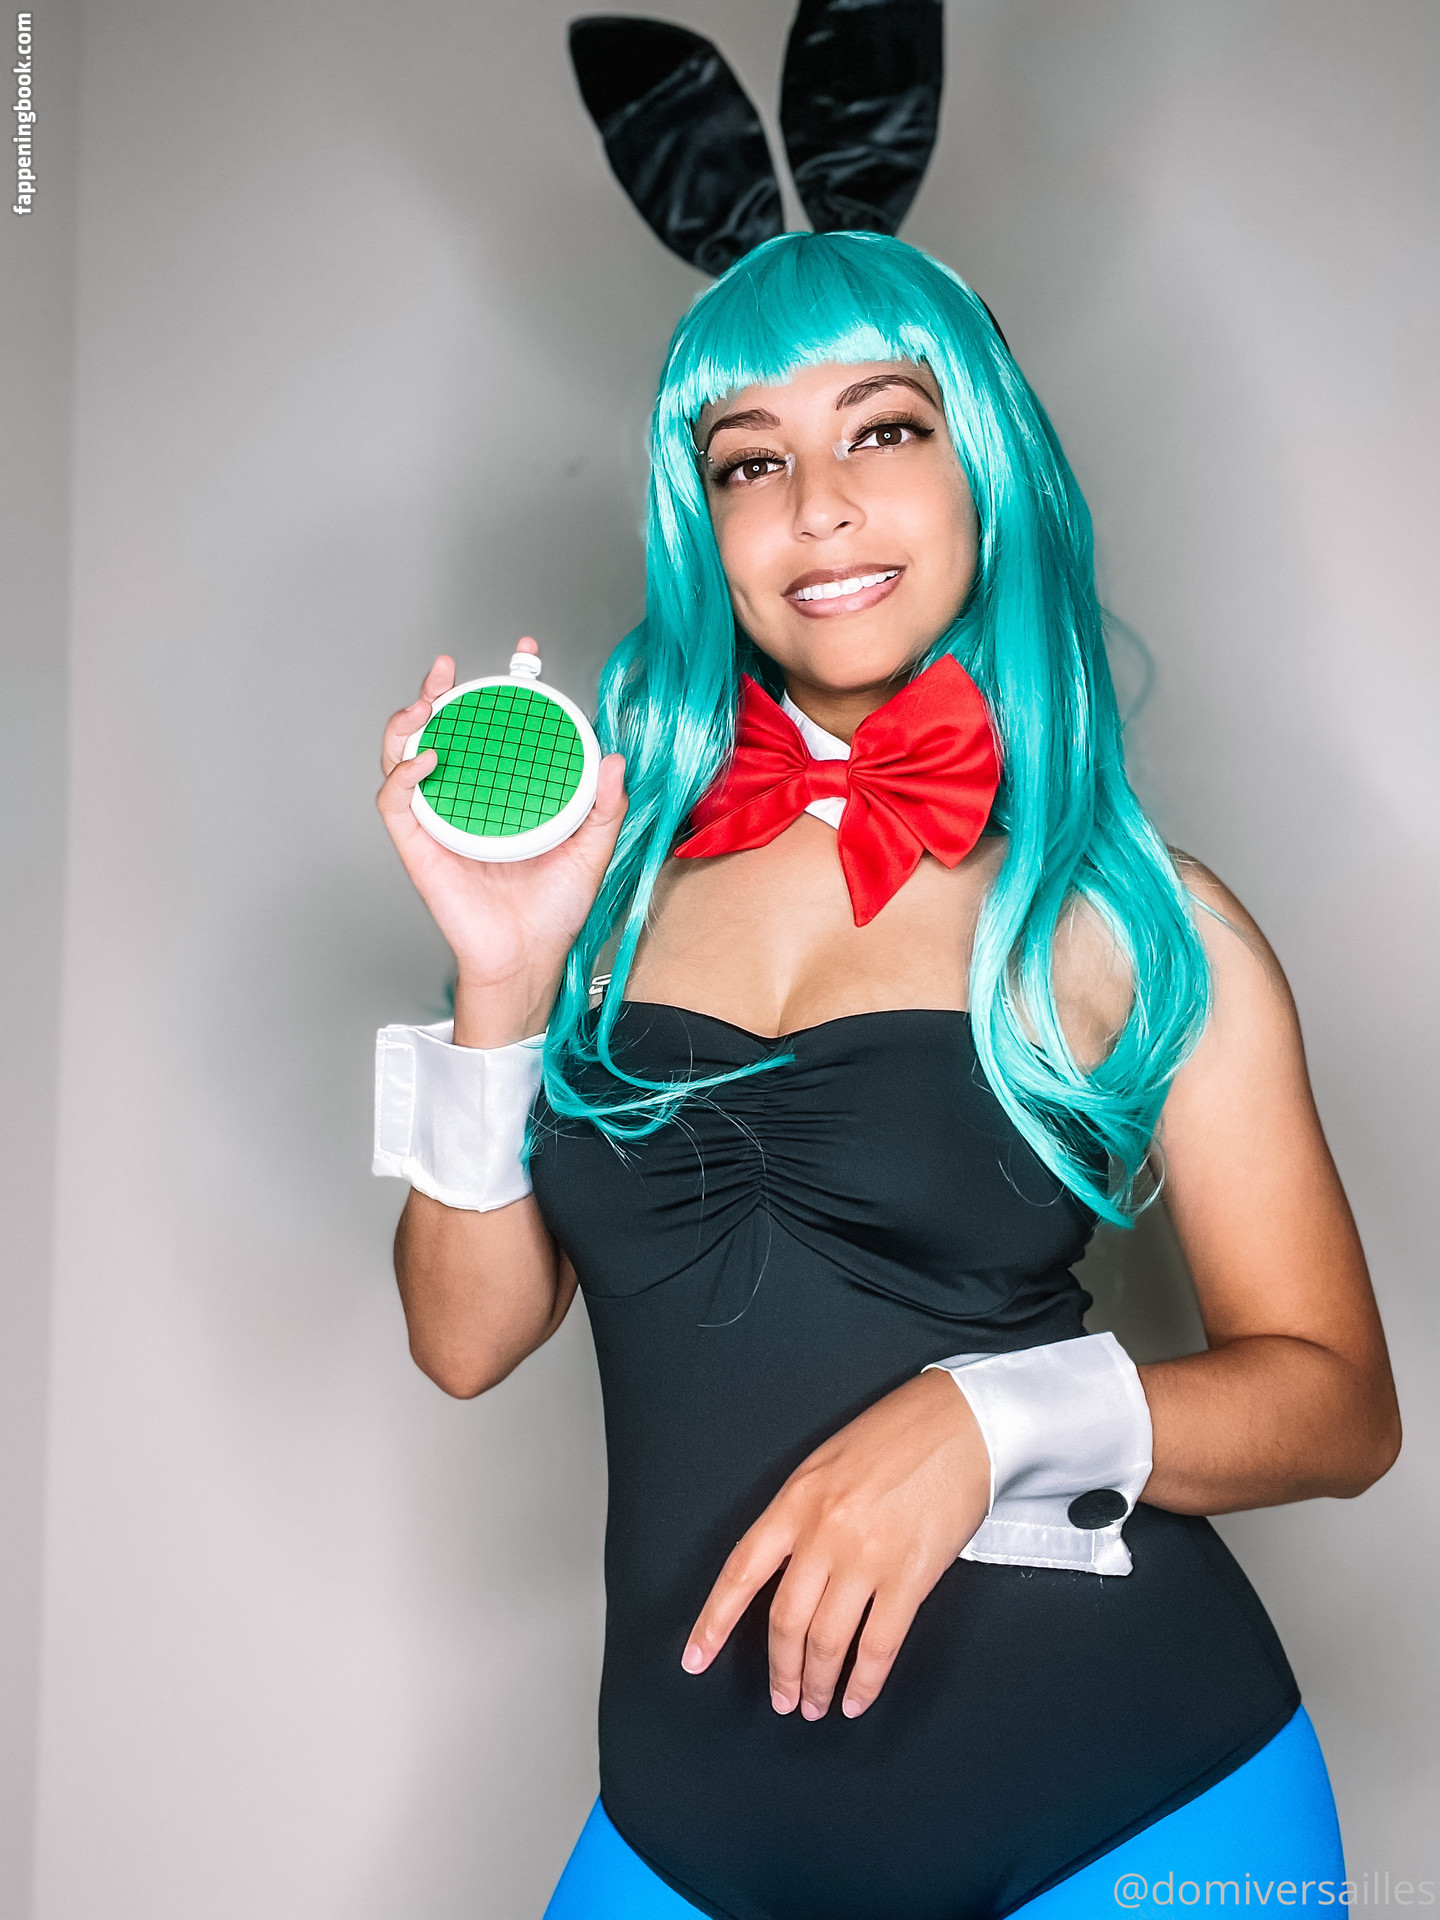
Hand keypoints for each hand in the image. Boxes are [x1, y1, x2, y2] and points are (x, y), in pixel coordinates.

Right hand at [376, 651, 626, 1043]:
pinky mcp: (418, 846)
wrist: (529, 957)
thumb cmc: (554, 909)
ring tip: (424, 701)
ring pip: (403, 756)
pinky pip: (396, 802)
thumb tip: (615, 758)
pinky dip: (403, 775)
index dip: (506, 688)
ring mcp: (438, 821)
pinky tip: (426, 759)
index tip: (525, 653)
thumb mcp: (591, 849)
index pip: (496, 730)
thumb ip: (604, 806)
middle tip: (447, 667)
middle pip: (439, 732)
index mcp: (501, 793)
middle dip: (436, 692)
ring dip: (406, 723)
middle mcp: (465, 799)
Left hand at [682, 1370, 990, 1719]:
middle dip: (780, 1670)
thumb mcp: (828, 1463)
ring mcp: (867, 1556)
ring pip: (827, 1640)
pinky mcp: (911, 1576)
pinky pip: (878, 1645)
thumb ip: (802, 1513)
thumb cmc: (898, 1435)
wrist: (962, 1421)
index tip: (695, 1656)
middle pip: (785, 1620)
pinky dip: (864, 1682)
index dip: (714, 1621)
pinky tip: (857, 1697)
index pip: (742, 1571)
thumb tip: (787, 1567)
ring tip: (815, 1703)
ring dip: (817, 1682)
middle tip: (782, 1697)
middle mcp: (824, 1531)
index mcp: (796, 1500)